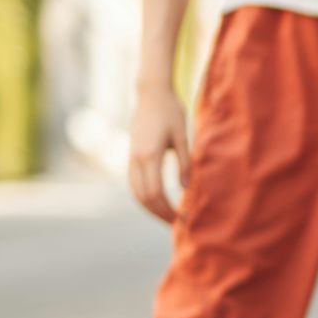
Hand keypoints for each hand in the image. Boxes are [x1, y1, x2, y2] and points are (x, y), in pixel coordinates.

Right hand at [128, 85, 191, 222]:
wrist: (151, 93)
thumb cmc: (170, 111)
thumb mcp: (183, 136)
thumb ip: (185, 163)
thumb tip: (186, 189)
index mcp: (149, 155)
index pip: (155, 193)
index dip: (167, 210)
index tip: (182, 218)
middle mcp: (135, 159)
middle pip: (143, 198)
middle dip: (159, 214)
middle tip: (176, 224)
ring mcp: (130, 158)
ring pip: (135, 192)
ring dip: (150, 208)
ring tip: (167, 216)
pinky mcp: (131, 156)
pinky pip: (134, 183)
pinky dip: (144, 197)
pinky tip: (158, 201)